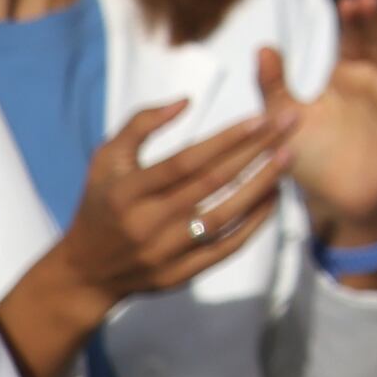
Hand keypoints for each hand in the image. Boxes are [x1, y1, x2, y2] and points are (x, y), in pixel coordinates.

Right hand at [0, 102, 289, 376]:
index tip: (260, 117)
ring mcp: (164, 252)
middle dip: (255, 151)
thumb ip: (140, 125)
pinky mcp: (180, 275)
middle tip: (289, 124)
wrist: (87, 271)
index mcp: (126, 192)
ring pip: (224, 217)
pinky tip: (273, 197)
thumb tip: (186, 101)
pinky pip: (226, 248)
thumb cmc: (103, 202)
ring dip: (261, 186)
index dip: (225, 140)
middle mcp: (145, 223)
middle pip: (211, 184)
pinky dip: (254, 223)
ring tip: (288, 156)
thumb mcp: (106, 159)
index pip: (184, 162)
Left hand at [280, 0, 376, 260]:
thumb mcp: (281, 117)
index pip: (352, 40)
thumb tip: (263, 47)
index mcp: (346, 76)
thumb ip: (272, 84)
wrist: (330, 201)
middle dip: (374, 22)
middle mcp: (374, 83)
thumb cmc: (308, 156)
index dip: (352, 21)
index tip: (347, 0)